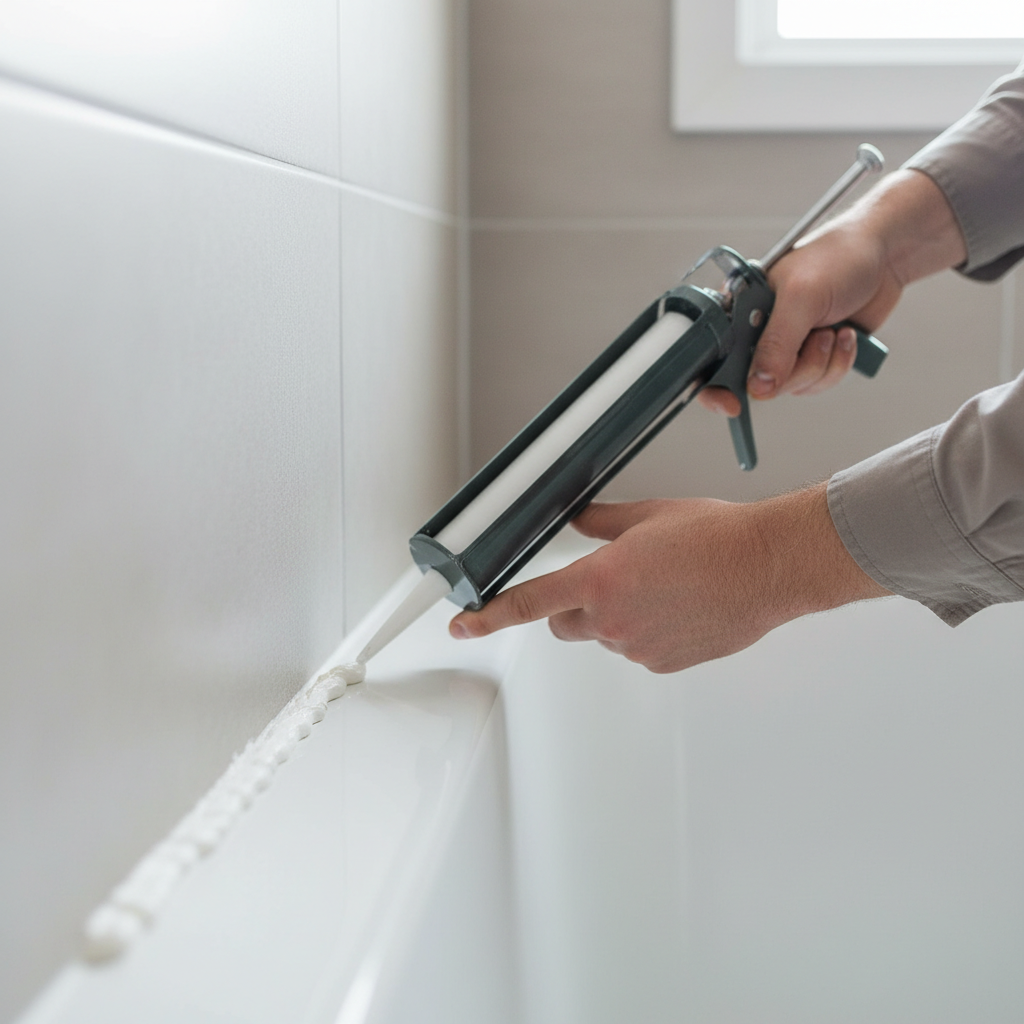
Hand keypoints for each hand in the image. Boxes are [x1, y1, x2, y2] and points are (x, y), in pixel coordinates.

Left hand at [448, 486, 888, 672]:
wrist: (768, 567)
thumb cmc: (717, 537)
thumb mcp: (648, 516)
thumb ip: (602, 522)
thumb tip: (579, 521)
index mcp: (600, 579)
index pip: (528, 602)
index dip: (488, 616)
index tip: (462, 625)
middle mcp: (612, 620)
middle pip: (563, 624)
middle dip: (572, 606)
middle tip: (610, 580)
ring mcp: (637, 647)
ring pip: (604, 636)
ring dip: (616, 617)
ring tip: (662, 588)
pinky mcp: (664, 663)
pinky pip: (637, 650)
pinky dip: (646, 633)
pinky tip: (678, 607)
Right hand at [699, 169, 967, 416]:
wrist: (885, 256)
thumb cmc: (839, 257)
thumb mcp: (802, 298)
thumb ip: (777, 345)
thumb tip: (758, 387)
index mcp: (740, 310)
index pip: (712, 356)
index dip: (714, 386)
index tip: (732, 403)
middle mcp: (758, 331)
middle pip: (755, 381)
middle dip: (792, 369)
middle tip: (815, 339)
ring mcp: (786, 346)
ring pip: (790, 386)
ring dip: (820, 363)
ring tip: (832, 330)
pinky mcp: (812, 356)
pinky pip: (815, 382)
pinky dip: (836, 364)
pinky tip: (844, 335)